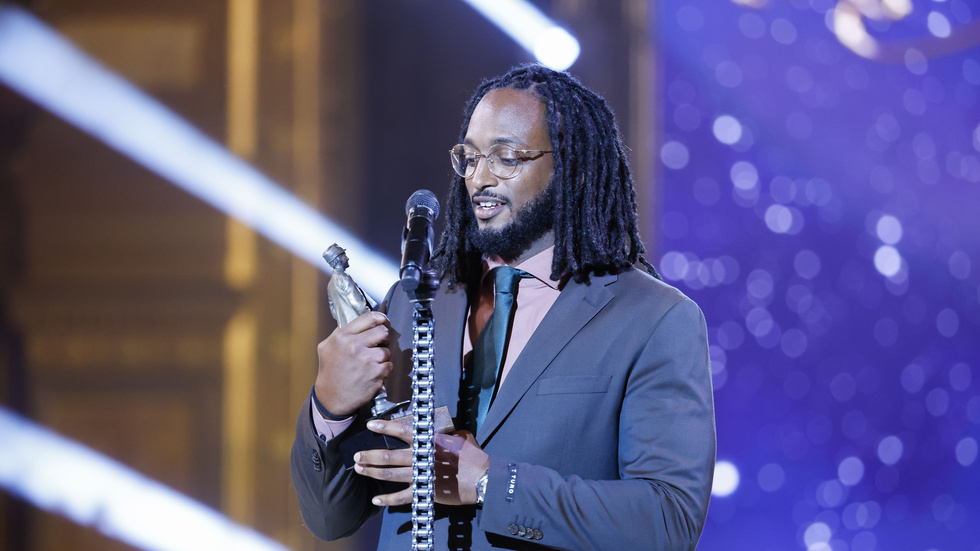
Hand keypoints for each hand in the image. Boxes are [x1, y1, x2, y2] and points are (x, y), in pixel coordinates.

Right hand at [314, 311, 392, 416]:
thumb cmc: (330, 373)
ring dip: (382, 357)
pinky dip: (384, 370)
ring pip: (387, 351)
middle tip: (381, 343)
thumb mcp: (327, 347)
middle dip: (385, 338)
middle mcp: (354, 345)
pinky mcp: (376, 372)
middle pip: (383, 332)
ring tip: (371, 364)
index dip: (381, 318)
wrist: (331, 398)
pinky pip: (389, 365)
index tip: (384, 322)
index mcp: (342, 336)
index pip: (369, 318)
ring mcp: (367, 359)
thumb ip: (341, 333)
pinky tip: (373, 373)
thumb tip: (360, 325)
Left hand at [353, 420, 489, 506]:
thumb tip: (437, 427)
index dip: (384, 427)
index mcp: (429, 441)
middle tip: (357, 456)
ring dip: (373, 472)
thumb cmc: (473, 455)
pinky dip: (387, 500)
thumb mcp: (460, 435)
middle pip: (389, 456)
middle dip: (370, 455)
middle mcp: (421, 457)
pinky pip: (401, 498)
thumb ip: (444, 432)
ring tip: (359, 469)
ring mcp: (421, 476)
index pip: (402, 431)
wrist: (483, 479)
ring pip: (390, 474)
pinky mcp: (424, 492)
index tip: (370, 425)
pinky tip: (376, 500)